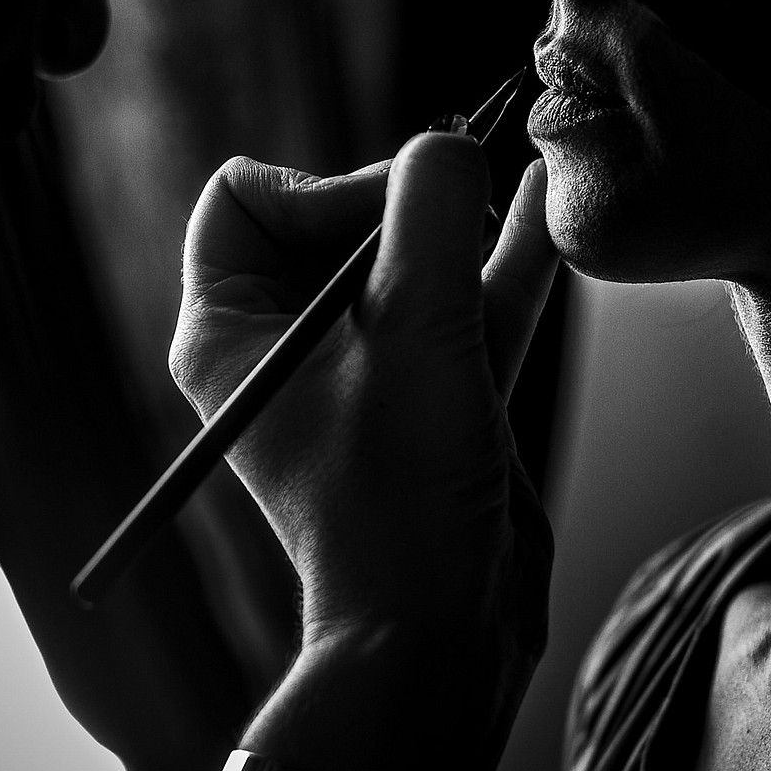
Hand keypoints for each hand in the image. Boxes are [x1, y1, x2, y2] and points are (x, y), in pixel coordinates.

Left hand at [169, 136, 560, 683]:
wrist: (442, 626)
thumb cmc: (398, 489)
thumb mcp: (415, 324)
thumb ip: (431, 211)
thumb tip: (449, 144)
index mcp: (227, 332)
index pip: (244, 199)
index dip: (322, 187)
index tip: (390, 224)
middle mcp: (280, 347)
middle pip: (335, 220)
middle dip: (404, 200)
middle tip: (466, 205)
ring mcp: (357, 374)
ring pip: (409, 264)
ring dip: (465, 224)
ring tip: (522, 176)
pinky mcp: (425, 400)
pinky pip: (459, 310)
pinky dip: (498, 268)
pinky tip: (544, 217)